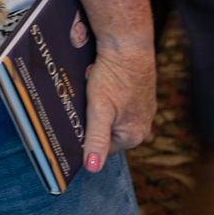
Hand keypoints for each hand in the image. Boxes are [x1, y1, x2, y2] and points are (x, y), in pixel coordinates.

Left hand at [82, 40, 155, 173]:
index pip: (101, 150)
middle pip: (106, 133)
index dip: (84, 139)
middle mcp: (142, 126)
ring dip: (97, 109)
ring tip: (88, 95)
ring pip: (110, 116)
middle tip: (78, 107)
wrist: (128, 46)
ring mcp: (142, 110)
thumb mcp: (100, 111)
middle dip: (91, 122)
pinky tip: (96, 86)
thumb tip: (93, 168)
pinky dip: (105, 97)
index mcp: (133, 136)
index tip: (71, 127)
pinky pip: (116, 103)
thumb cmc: (114, 78)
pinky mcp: (138, 95)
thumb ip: (96, 139)